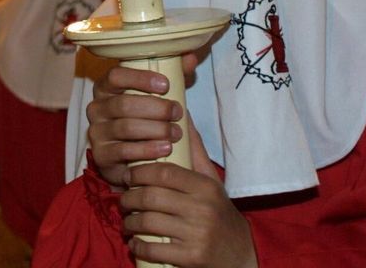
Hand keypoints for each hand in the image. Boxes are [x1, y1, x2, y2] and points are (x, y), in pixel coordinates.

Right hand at [87, 66, 182, 186]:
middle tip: (177, 113)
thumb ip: (176, 75)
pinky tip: (165, 149)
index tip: (166, 85)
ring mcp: (96, 133)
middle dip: (156, 108)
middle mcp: (96, 109)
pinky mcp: (102, 157)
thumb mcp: (162, 96)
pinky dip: (148, 150)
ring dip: (156, 130)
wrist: (140, 158)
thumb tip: (190, 57)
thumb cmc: (150, 119)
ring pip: (125, 127)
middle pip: (123, 104)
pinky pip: (123, 151)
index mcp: (106, 88)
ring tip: (176, 133)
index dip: (139, 78)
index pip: (115, 76)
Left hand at [120, 121, 256, 267]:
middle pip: (151, 197)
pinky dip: (139, 246)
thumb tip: (182, 113)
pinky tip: (136, 242)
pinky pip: (154, 250)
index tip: (128, 175)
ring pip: (148, 223)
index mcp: (205, 187)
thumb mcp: (211, 180)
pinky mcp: (191, 258)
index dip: (139, 172)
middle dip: (129, 197)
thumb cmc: (218, 211)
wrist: (240, 253)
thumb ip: (194, 149)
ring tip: (128, 220)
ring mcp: (197, 235)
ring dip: (130, 222)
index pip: (163, 173)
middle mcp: (202, 209)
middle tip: (124, 198)